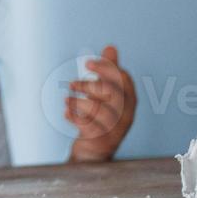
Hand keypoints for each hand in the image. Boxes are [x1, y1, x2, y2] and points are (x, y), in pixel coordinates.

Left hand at [66, 45, 135, 161]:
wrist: (96, 150)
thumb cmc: (102, 117)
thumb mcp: (107, 94)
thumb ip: (109, 71)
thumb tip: (111, 47)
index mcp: (129, 100)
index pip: (123, 79)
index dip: (106, 68)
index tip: (87, 63)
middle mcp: (126, 114)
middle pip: (111, 93)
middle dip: (89, 85)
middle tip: (72, 83)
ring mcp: (115, 129)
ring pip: (98, 110)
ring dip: (78, 102)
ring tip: (67, 100)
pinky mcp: (101, 140)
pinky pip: (87, 126)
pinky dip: (73, 117)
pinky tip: (66, 113)